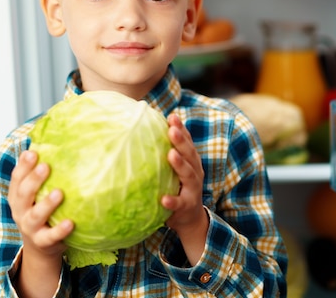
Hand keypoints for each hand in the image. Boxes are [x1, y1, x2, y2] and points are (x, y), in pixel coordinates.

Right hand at [8, 150, 73, 259]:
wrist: (40, 247)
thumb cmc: (41, 211)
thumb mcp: (37, 193)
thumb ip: (41, 173)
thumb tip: (54, 141)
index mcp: (18, 196)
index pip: (17, 179)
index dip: (23, 166)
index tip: (33, 152)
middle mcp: (21, 211)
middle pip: (23, 194)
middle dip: (33, 180)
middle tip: (45, 166)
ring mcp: (30, 228)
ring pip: (35, 216)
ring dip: (46, 204)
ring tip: (59, 193)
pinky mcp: (43, 242)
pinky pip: (51, 236)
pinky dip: (60, 230)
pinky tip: (71, 222)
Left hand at [161, 114, 207, 263]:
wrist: (190, 219)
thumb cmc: (177, 188)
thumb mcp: (173, 171)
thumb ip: (164, 155)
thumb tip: (140, 133)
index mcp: (191, 162)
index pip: (187, 142)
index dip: (181, 129)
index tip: (172, 116)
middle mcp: (195, 173)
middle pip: (190, 154)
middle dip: (181, 141)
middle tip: (171, 129)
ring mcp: (193, 190)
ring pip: (189, 175)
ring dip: (180, 164)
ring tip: (171, 155)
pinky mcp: (187, 207)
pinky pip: (179, 203)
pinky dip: (172, 201)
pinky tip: (163, 199)